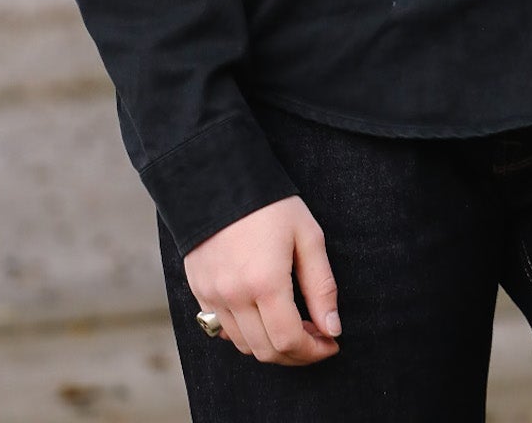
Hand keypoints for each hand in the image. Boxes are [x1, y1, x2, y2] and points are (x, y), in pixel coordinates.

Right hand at [184, 196, 341, 366]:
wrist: (219, 178)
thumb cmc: (270, 204)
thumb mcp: (307, 236)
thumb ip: (321, 286)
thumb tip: (332, 329)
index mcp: (265, 283)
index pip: (290, 341)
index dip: (314, 351)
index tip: (331, 343)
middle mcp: (234, 296)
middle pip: (267, 352)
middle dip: (296, 354)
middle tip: (316, 335)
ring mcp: (212, 296)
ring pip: (244, 346)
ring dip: (271, 345)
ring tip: (292, 324)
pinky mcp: (199, 291)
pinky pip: (222, 330)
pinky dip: (246, 333)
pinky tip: (263, 314)